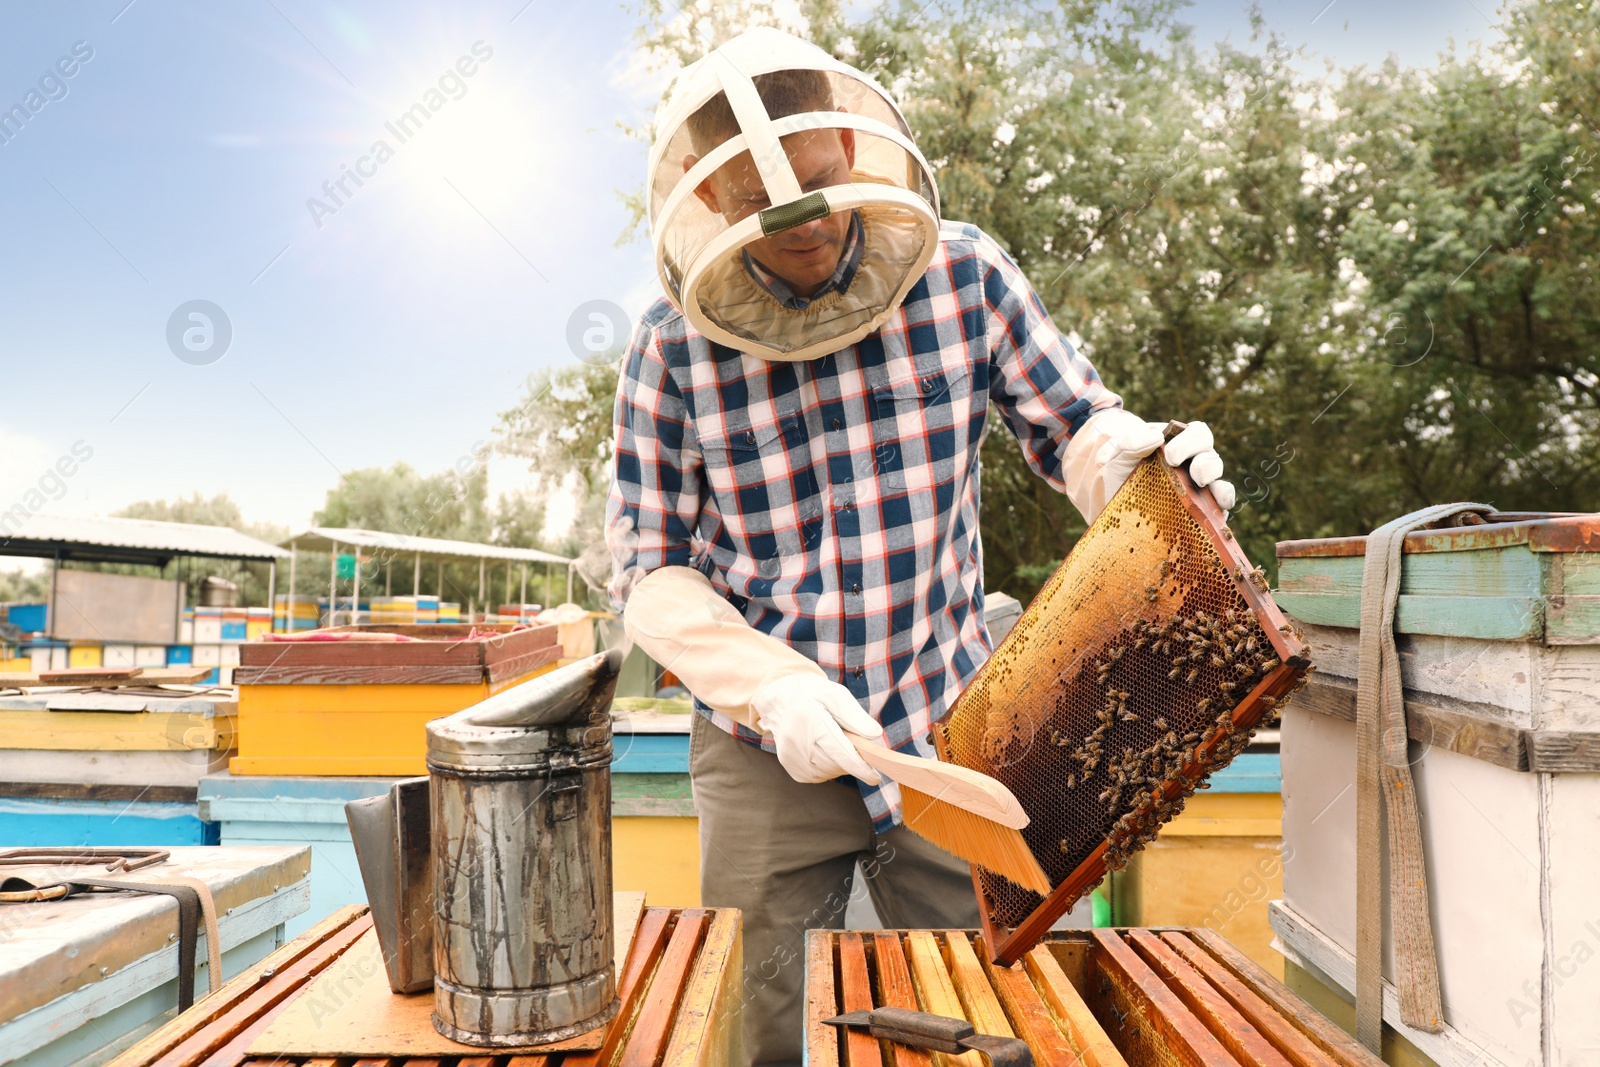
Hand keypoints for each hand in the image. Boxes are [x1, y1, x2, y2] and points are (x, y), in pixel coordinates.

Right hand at [750, 674, 883, 784]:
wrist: (780, 698)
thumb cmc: (812, 694)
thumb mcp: (836, 695)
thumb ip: (855, 716)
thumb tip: (875, 734)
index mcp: (810, 719)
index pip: (839, 751)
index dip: (860, 767)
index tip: (874, 777)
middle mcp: (796, 740)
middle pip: (835, 764)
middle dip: (850, 761)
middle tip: (852, 745)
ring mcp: (790, 754)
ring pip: (825, 773)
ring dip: (838, 765)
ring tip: (836, 745)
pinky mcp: (788, 764)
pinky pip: (814, 776)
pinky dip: (825, 769)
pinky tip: (823, 752)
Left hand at [1091, 410, 1235, 515]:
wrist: (1111, 496)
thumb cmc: (1120, 466)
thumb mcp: (1119, 450)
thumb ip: (1132, 440)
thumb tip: (1156, 438)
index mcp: (1180, 444)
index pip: (1199, 434)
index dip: (1191, 443)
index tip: (1171, 455)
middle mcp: (1193, 464)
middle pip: (1212, 458)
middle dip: (1206, 465)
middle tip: (1193, 476)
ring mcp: (1197, 490)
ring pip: (1220, 485)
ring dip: (1220, 489)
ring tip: (1211, 494)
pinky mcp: (1197, 512)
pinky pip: (1217, 511)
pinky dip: (1221, 511)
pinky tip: (1219, 512)